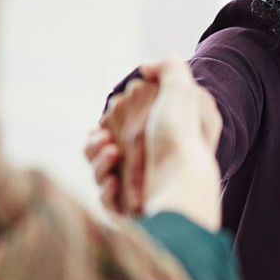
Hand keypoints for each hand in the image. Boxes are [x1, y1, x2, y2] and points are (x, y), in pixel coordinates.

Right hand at [87, 58, 222, 230]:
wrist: (182, 185)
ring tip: (112, 154)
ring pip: (101, 173)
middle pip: (105, 150)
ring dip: (98, 162)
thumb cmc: (180, 137)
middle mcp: (149, 164)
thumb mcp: (181, 90)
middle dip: (96, 143)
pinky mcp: (131, 212)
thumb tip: (146, 67)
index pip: (122, 128)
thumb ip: (168, 68)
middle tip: (104, 140)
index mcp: (158, 138)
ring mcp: (139, 189)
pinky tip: (114, 182)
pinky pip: (106, 199)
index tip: (106, 118)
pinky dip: (106, 189)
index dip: (109, 122)